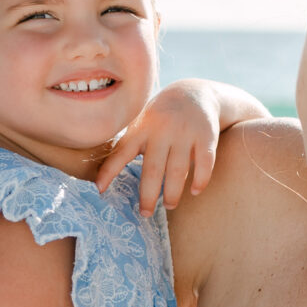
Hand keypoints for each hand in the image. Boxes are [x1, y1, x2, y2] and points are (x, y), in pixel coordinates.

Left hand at [97, 79, 221, 212]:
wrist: (193, 93)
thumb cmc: (159, 118)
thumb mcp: (140, 126)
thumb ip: (126, 147)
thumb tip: (101, 181)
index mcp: (141, 129)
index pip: (121, 152)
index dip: (109, 171)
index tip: (100, 190)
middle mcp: (161, 130)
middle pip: (153, 169)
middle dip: (147, 195)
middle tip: (144, 213)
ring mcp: (184, 132)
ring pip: (178, 170)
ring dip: (172, 193)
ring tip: (168, 205)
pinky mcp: (206, 135)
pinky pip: (204, 163)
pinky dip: (200, 180)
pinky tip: (194, 192)